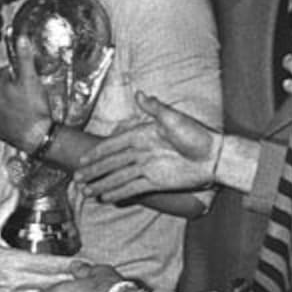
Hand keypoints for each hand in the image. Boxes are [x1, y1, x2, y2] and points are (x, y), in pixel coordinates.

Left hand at [0, 36, 50, 152]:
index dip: (18, 74)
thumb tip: (21, 39)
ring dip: (10, 104)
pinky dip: (9, 120)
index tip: (27, 78)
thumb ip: (25, 58)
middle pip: (2, 89)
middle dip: (13, 89)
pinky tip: (20, 119)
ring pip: (1, 105)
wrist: (37, 136)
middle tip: (29, 93)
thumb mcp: (31, 79)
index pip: (5, 73)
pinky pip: (1, 121)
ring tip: (26, 107)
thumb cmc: (33, 109)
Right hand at [76, 92, 219, 201]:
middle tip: (77, 178)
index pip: (114, 145)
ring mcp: (147, 168)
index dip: (98, 153)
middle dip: (94, 171)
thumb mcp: (174, 118)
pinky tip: (106, 197)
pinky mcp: (155, 182)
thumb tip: (140, 94)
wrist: (214, 157)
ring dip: (102, 184)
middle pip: (112, 163)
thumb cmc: (196, 135)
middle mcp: (141, 152)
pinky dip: (118, 192)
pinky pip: (132, 188)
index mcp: (142, 135)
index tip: (83, 160)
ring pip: (118, 178)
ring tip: (86, 192)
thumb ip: (154, 108)